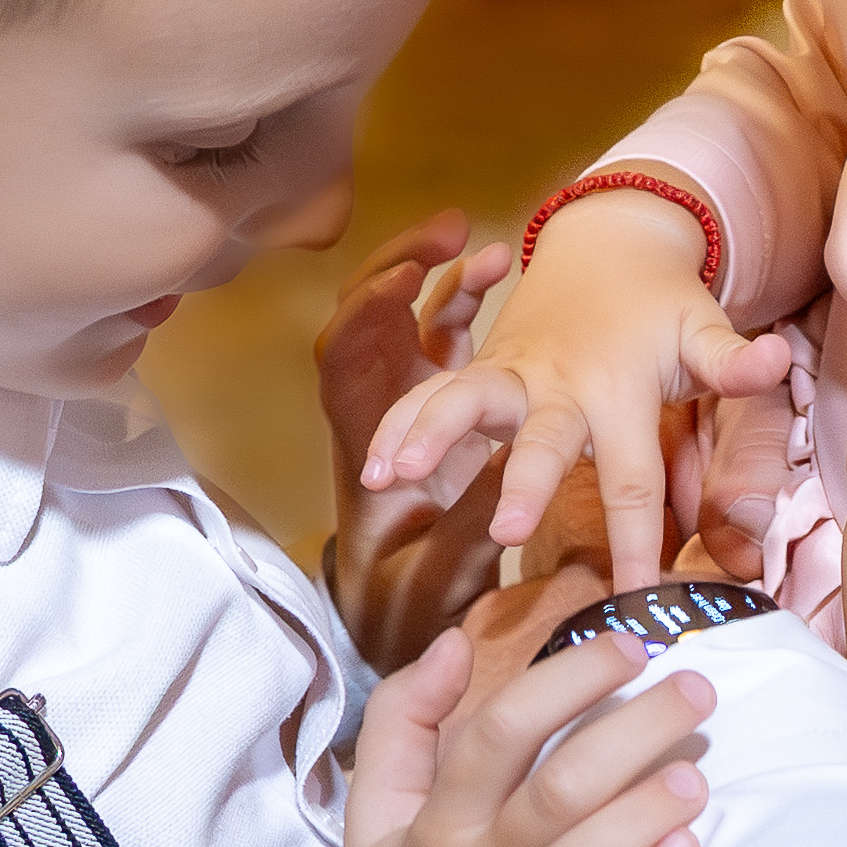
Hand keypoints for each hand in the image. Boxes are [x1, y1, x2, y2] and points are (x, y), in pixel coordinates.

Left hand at [316, 209, 513, 660]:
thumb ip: (465, 529)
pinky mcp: (442, 392)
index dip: (365, 313)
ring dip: (432, 265)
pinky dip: (463, 290)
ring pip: (405, 310)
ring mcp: (405, 390)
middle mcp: (373, 402)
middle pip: (363, 312)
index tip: (403, 284)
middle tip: (446, 236)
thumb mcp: (437, 572)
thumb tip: (505, 484)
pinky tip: (499, 262)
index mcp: (356, 436)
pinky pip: (445, 326)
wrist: (408, 610)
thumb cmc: (410, 595)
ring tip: (473, 237)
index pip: (342, 358)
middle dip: (396, 264)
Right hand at [338, 614, 712, 846]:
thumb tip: (454, 642)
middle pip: (551, 792)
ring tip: (699, 777)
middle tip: (698, 692)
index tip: (628, 644)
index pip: (497, 734)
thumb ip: (400, 723)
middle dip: (630, 732)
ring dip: (638, 819)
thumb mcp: (371, 823)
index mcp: (434, 827)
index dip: (564, 681)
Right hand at [359, 185, 792, 590]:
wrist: (608, 243)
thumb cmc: (662, 306)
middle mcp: (561, 385)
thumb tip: (778, 359)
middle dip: (523, 482)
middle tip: (506, 527)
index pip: (632, 477)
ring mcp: (515, 373)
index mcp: (621, 390)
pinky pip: (431, 391)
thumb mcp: (703, 328)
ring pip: (464, 401)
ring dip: (428, 437)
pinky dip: (400, 423)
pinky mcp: (483, 366)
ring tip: (390, 477)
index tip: (636, 597)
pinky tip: (371, 465)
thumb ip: (734, 360)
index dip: (635, 540)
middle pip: (541, 439)